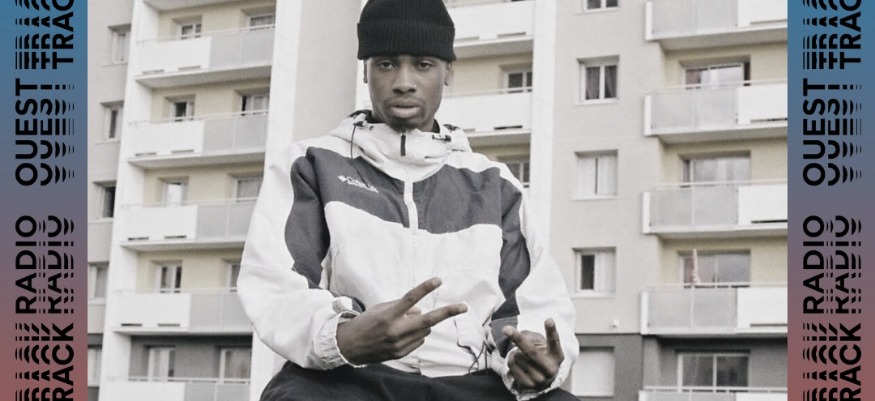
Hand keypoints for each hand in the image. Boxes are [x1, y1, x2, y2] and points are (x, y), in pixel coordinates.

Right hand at [336, 277, 467, 364]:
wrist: (350, 346)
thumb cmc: (366, 322)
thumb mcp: (381, 309)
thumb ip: (403, 307)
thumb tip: (422, 309)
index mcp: (388, 315)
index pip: (411, 298)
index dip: (425, 288)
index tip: (438, 280)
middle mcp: (395, 330)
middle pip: (428, 320)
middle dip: (447, 312)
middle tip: (464, 306)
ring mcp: (399, 344)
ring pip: (424, 330)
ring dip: (422, 324)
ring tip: (404, 324)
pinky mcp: (401, 354)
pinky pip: (418, 341)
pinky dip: (415, 335)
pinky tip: (400, 335)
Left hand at [503, 319, 563, 390]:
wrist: (541, 377)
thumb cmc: (541, 355)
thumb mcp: (542, 344)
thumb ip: (532, 338)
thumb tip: (516, 336)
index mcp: (557, 356)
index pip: (554, 342)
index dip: (551, 331)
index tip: (549, 320)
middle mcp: (551, 369)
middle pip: (531, 351)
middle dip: (518, 339)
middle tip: (506, 329)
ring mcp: (540, 379)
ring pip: (518, 356)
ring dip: (516, 351)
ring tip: (522, 354)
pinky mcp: (528, 385)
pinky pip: (511, 364)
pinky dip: (511, 358)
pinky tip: (518, 361)